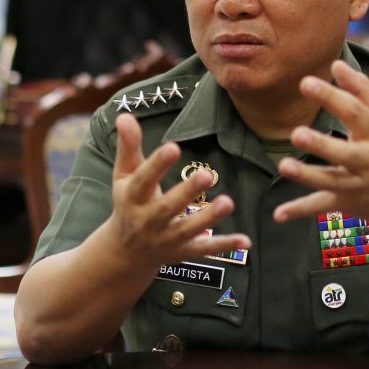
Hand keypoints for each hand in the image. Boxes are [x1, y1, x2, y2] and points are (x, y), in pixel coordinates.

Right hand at [110, 113, 250, 266]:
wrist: (124, 253)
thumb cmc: (128, 203)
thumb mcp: (124, 175)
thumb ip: (128, 146)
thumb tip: (125, 115)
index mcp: (132, 197)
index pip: (144, 180)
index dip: (157, 164)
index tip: (173, 147)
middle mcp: (148, 221)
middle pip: (168, 207)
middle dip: (186, 192)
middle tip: (206, 175)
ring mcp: (166, 239)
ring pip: (188, 230)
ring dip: (208, 218)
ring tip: (228, 202)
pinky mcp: (183, 252)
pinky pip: (205, 250)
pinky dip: (224, 245)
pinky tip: (245, 240)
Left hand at [274, 60, 368, 223]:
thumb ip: (361, 90)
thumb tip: (336, 63)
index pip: (354, 112)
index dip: (330, 96)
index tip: (305, 82)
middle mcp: (368, 160)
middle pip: (344, 153)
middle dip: (320, 145)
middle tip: (296, 134)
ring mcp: (357, 184)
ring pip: (330, 182)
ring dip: (306, 176)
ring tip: (284, 166)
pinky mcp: (346, 203)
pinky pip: (321, 207)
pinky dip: (299, 211)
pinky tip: (278, 214)